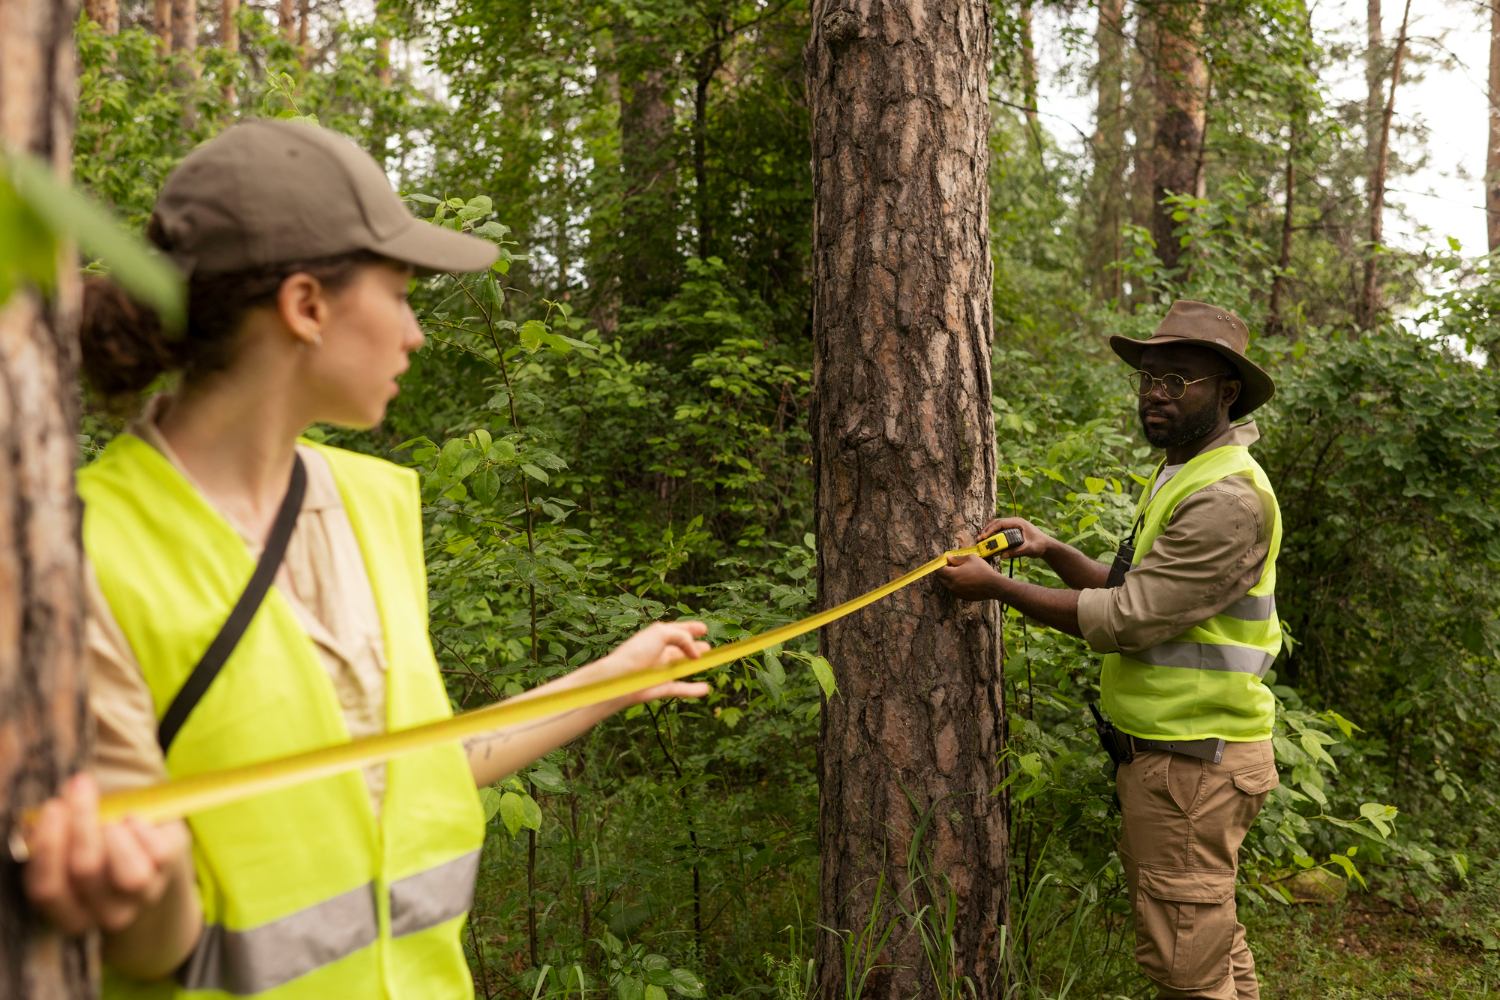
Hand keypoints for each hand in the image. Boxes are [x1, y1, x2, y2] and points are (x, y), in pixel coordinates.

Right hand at [22, 774, 189, 934]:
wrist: (143, 859)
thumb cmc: (96, 846)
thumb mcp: (71, 841)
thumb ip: (61, 827)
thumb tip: (65, 795)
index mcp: (67, 911)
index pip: (47, 888)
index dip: (48, 846)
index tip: (52, 807)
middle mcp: (104, 913)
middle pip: (87, 869)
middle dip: (81, 821)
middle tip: (79, 786)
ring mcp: (141, 897)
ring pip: (130, 873)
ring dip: (116, 834)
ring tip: (110, 818)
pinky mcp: (168, 873)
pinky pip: (159, 853)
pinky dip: (143, 828)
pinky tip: (131, 817)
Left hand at [587, 621, 712, 706]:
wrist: (621, 677)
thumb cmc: (637, 652)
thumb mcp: (661, 633)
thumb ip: (683, 637)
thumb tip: (696, 653)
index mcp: (657, 637)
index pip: (677, 630)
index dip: (691, 628)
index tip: (704, 628)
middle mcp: (660, 653)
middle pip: (681, 649)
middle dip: (695, 648)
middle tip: (708, 648)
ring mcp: (661, 671)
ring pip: (683, 668)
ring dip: (696, 665)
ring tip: (709, 662)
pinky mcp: (663, 688)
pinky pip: (682, 688)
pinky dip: (694, 689)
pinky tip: (705, 689)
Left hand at [935, 553, 1004, 600]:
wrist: (993, 585)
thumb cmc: (982, 570)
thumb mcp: (970, 558)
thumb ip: (957, 558)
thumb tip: (949, 558)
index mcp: (952, 575)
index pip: (939, 570)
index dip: (940, 564)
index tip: (943, 561)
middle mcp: (952, 585)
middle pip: (941, 579)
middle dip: (942, 572)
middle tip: (949, 566)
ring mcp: (957, 592)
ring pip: (947, 585)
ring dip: (949, 579)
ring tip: (958, 572)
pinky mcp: (963, 597)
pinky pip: (955, 590)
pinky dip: (955, 585)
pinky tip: (964, 580)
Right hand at [977, 517, 1052, 560]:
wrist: (1047, 546)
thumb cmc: (1040, 545)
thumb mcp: (1029, 549)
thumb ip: (1017, 552)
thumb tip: (1002, 555)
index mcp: (1018, 523)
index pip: (1001, 523)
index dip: (990, 529)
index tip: (983, 536)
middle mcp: (1014, 522)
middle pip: (997, 523)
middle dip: (987, 530)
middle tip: (979, 539)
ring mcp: (1013, 526)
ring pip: (997, 526)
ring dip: (989, 532)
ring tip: (982, 540)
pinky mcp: (1012, 531)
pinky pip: (1000, 531)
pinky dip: (993, 535)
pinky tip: (989, 541)